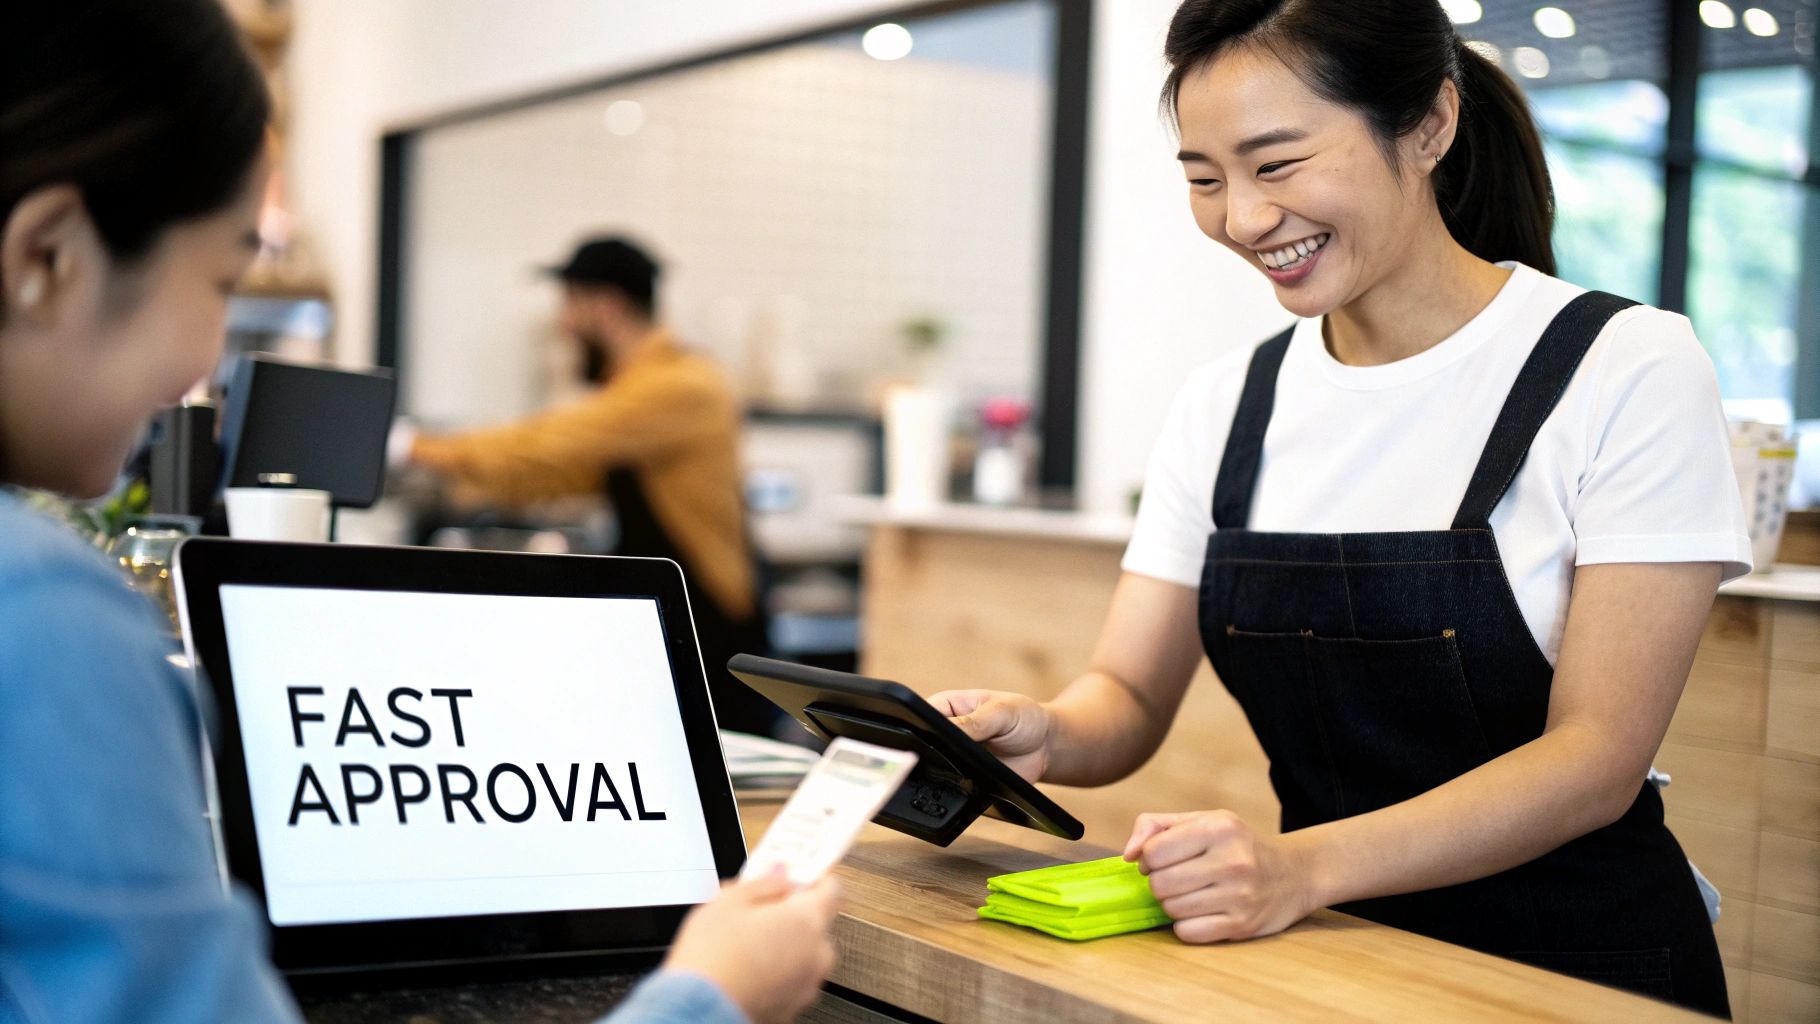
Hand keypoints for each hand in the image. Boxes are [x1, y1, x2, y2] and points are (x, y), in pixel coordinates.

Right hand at [663, 870, 842, 1023]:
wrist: (697, 1009)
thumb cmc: (712, 957)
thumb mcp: (730, 900)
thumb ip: (764, 883)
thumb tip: (780, 875)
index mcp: (808, 920)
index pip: (833, 890)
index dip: (815, 879)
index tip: (798, 877)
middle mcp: (817, 955)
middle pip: (818, 925)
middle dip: (794, 915)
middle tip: (762, 910)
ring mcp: (807, 985)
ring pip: (806, 955)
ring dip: (787, 946)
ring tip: (748, 944)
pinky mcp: (792, 1008)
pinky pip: (793, 979)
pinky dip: (779, 972)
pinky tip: (749, 967)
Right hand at [925, 689, 1051, 782]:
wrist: (1046, 746)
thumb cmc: (1023, 717)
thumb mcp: (1001, 711)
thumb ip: (974, 721)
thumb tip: (947, 731)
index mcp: (945, 707)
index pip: (920, 717)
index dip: (922, 729)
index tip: (934, 738)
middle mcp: (945, 733)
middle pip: (925, 746)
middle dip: (936, 753)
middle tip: (957, 755)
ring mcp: (953, 758)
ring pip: (937, 770)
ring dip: (949, 772)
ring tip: (971, 768)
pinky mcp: (964, 779)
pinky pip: (954, 787)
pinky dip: (961, 788)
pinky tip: (975, 784)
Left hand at [1123, 810, 1318, 943]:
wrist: (1295, 874)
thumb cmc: (1238, 843)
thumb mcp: (1203, 820)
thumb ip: (1155, 827)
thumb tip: (1128, 855)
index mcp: (1219, 828)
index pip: (1154, 852)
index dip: (1147, 858)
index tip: (1158, 860)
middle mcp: (1232, 861)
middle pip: (1159, 884)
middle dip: (1159, 882)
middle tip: (1176, 878)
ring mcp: (1239, 896)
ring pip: (1171, 909)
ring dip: (1173, 903)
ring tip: (1192, 893)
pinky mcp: (1242, 926)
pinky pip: (1187, 933)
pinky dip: (1186, 925)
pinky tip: (1202, 912)